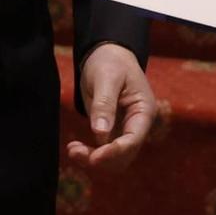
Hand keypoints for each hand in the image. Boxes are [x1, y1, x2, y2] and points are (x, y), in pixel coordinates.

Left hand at [67, 43, 155, 169]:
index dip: (114, 152)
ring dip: (94, 160)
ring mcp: (126, 130)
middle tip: (74, 151)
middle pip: (125, 155)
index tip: (93, 157)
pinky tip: (74, 147)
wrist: (107, 54)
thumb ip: (104, 105)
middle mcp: (137, 125)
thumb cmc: (110, 62)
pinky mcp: (112, 131)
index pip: (133, 140)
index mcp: (143, 111)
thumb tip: (100, 134)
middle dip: (102, 159)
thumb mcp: (106, 78)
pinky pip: (104, 151)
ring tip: (72, 150)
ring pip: (115, 158)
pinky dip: (90, 154)